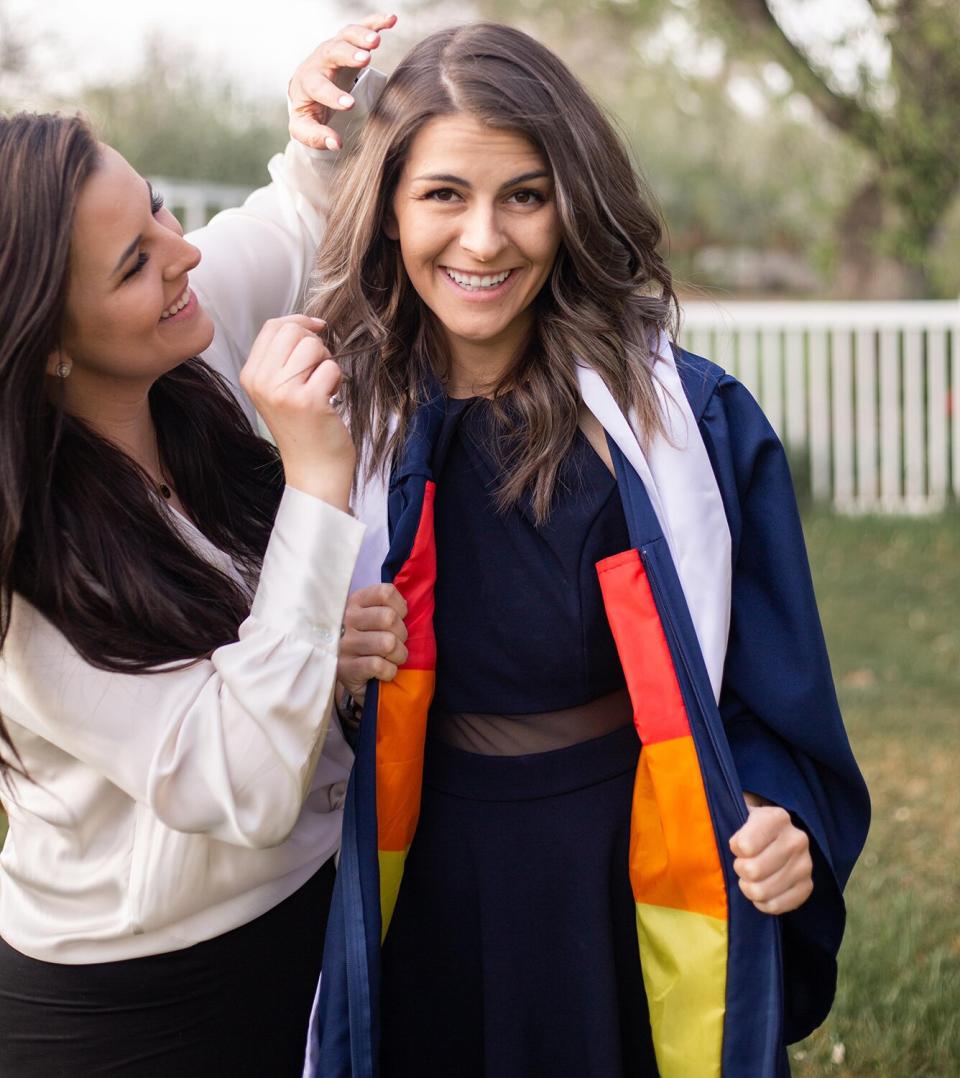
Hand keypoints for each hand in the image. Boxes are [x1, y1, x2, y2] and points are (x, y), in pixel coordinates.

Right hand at [240, 315, 354, 509]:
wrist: (314, 471)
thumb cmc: (303, 429)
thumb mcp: (278, 390)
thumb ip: (283, 357)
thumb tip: (307, 323)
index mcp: (251, 376)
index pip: (273, 327)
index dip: (300, 322)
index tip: (318, 329)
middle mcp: (262, 382)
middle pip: (293, 331)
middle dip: (315, 344)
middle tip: (319, 370)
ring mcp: (283, 392)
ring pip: (313, 346)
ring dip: (327, 362)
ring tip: (323, 386)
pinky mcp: (309, 401)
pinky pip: (331, 367)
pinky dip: (336, 380)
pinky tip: (330, 400)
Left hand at [287, 13, 397, 149]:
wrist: (309, 88)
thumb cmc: (309, 110)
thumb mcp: (305, 127)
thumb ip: (316, 137)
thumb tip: (336, 144)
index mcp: (306, 82)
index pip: (317, 86)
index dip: (332, 95)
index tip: (350, 104)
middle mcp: (319, 61)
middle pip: (331, 52)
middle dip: (347, 55)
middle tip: (364, 59)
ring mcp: (334, 48)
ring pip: (345, 36)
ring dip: (361, 35)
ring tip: (376, 41)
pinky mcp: (348, 42)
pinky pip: (362, 27)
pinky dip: (375, 22)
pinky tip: (390, 20)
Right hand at [338, 584, 408, 703]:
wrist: (350, 675)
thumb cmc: (370, 641)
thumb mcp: (374, 618)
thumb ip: (391, 607)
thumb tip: (411, 604)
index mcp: (356, 601)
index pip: (385, 593)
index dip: (401, 607)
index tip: (400, 619)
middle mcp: (347, 619)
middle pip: (388, 618)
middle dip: (402, 634)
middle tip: (397, 644)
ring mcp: (344, 644)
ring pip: (387, 643)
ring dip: (398, 655)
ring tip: (392, 659)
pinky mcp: (345, 668)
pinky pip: (379, 666)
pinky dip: (389, 672)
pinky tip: (384, 672)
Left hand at [729, 792, 813, 914]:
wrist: (772, 836)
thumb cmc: (747, 826)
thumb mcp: (736, 814)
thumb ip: (724, 819)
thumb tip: (704, 824)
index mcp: (777, 817)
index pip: (745, 846)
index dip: (735, 849)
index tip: (737, 845)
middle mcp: (796, 839)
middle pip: (753, 871)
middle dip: (741, 870)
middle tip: (741, 864)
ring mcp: (805, 864)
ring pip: (763, 891)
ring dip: (749, 888)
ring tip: (750, 878)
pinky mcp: (807, 886)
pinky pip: (778, 906)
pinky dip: (763, 903)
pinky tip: (761, 891)